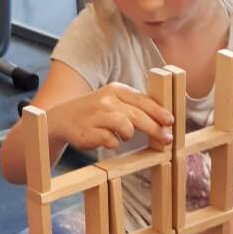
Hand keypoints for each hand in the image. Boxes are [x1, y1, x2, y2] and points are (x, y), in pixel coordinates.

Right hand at [48, 82, 173, 151]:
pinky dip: (113, 143)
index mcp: (116, 90)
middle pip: (137, 115)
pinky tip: (109, 141)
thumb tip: (163, 120)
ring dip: (129, 134)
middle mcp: (107, 100)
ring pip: (125, 126)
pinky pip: (110, 140)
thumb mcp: (114, 101)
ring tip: (123, 136)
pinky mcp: (87, 132)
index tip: (170, 121)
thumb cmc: (95, 112)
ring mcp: (96, 116)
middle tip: (166, 139)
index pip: (143, 100)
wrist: (62, 118)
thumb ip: (135, 107)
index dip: (159, 112)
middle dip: (154, 128)